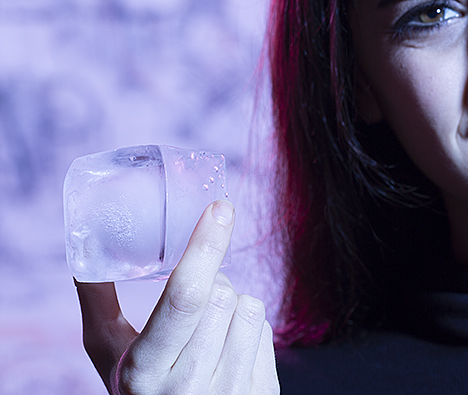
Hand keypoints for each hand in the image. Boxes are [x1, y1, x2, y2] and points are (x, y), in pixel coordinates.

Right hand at [75, 200, 279, 393]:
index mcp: (145, 370)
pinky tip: (227, 348)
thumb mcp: (107, 352)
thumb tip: (84, 252)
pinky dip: (248, 328)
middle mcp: (189, 387)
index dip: (205, 246)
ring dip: (233, 303)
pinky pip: (267, 331)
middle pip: (223, 295)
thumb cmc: (137, 388)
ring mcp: (230, 394)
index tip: (220, 209)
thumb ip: (98, 302)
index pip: (185, 297)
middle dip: (213, 281)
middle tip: (196, 296)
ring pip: (251, 308)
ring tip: (209, 327)